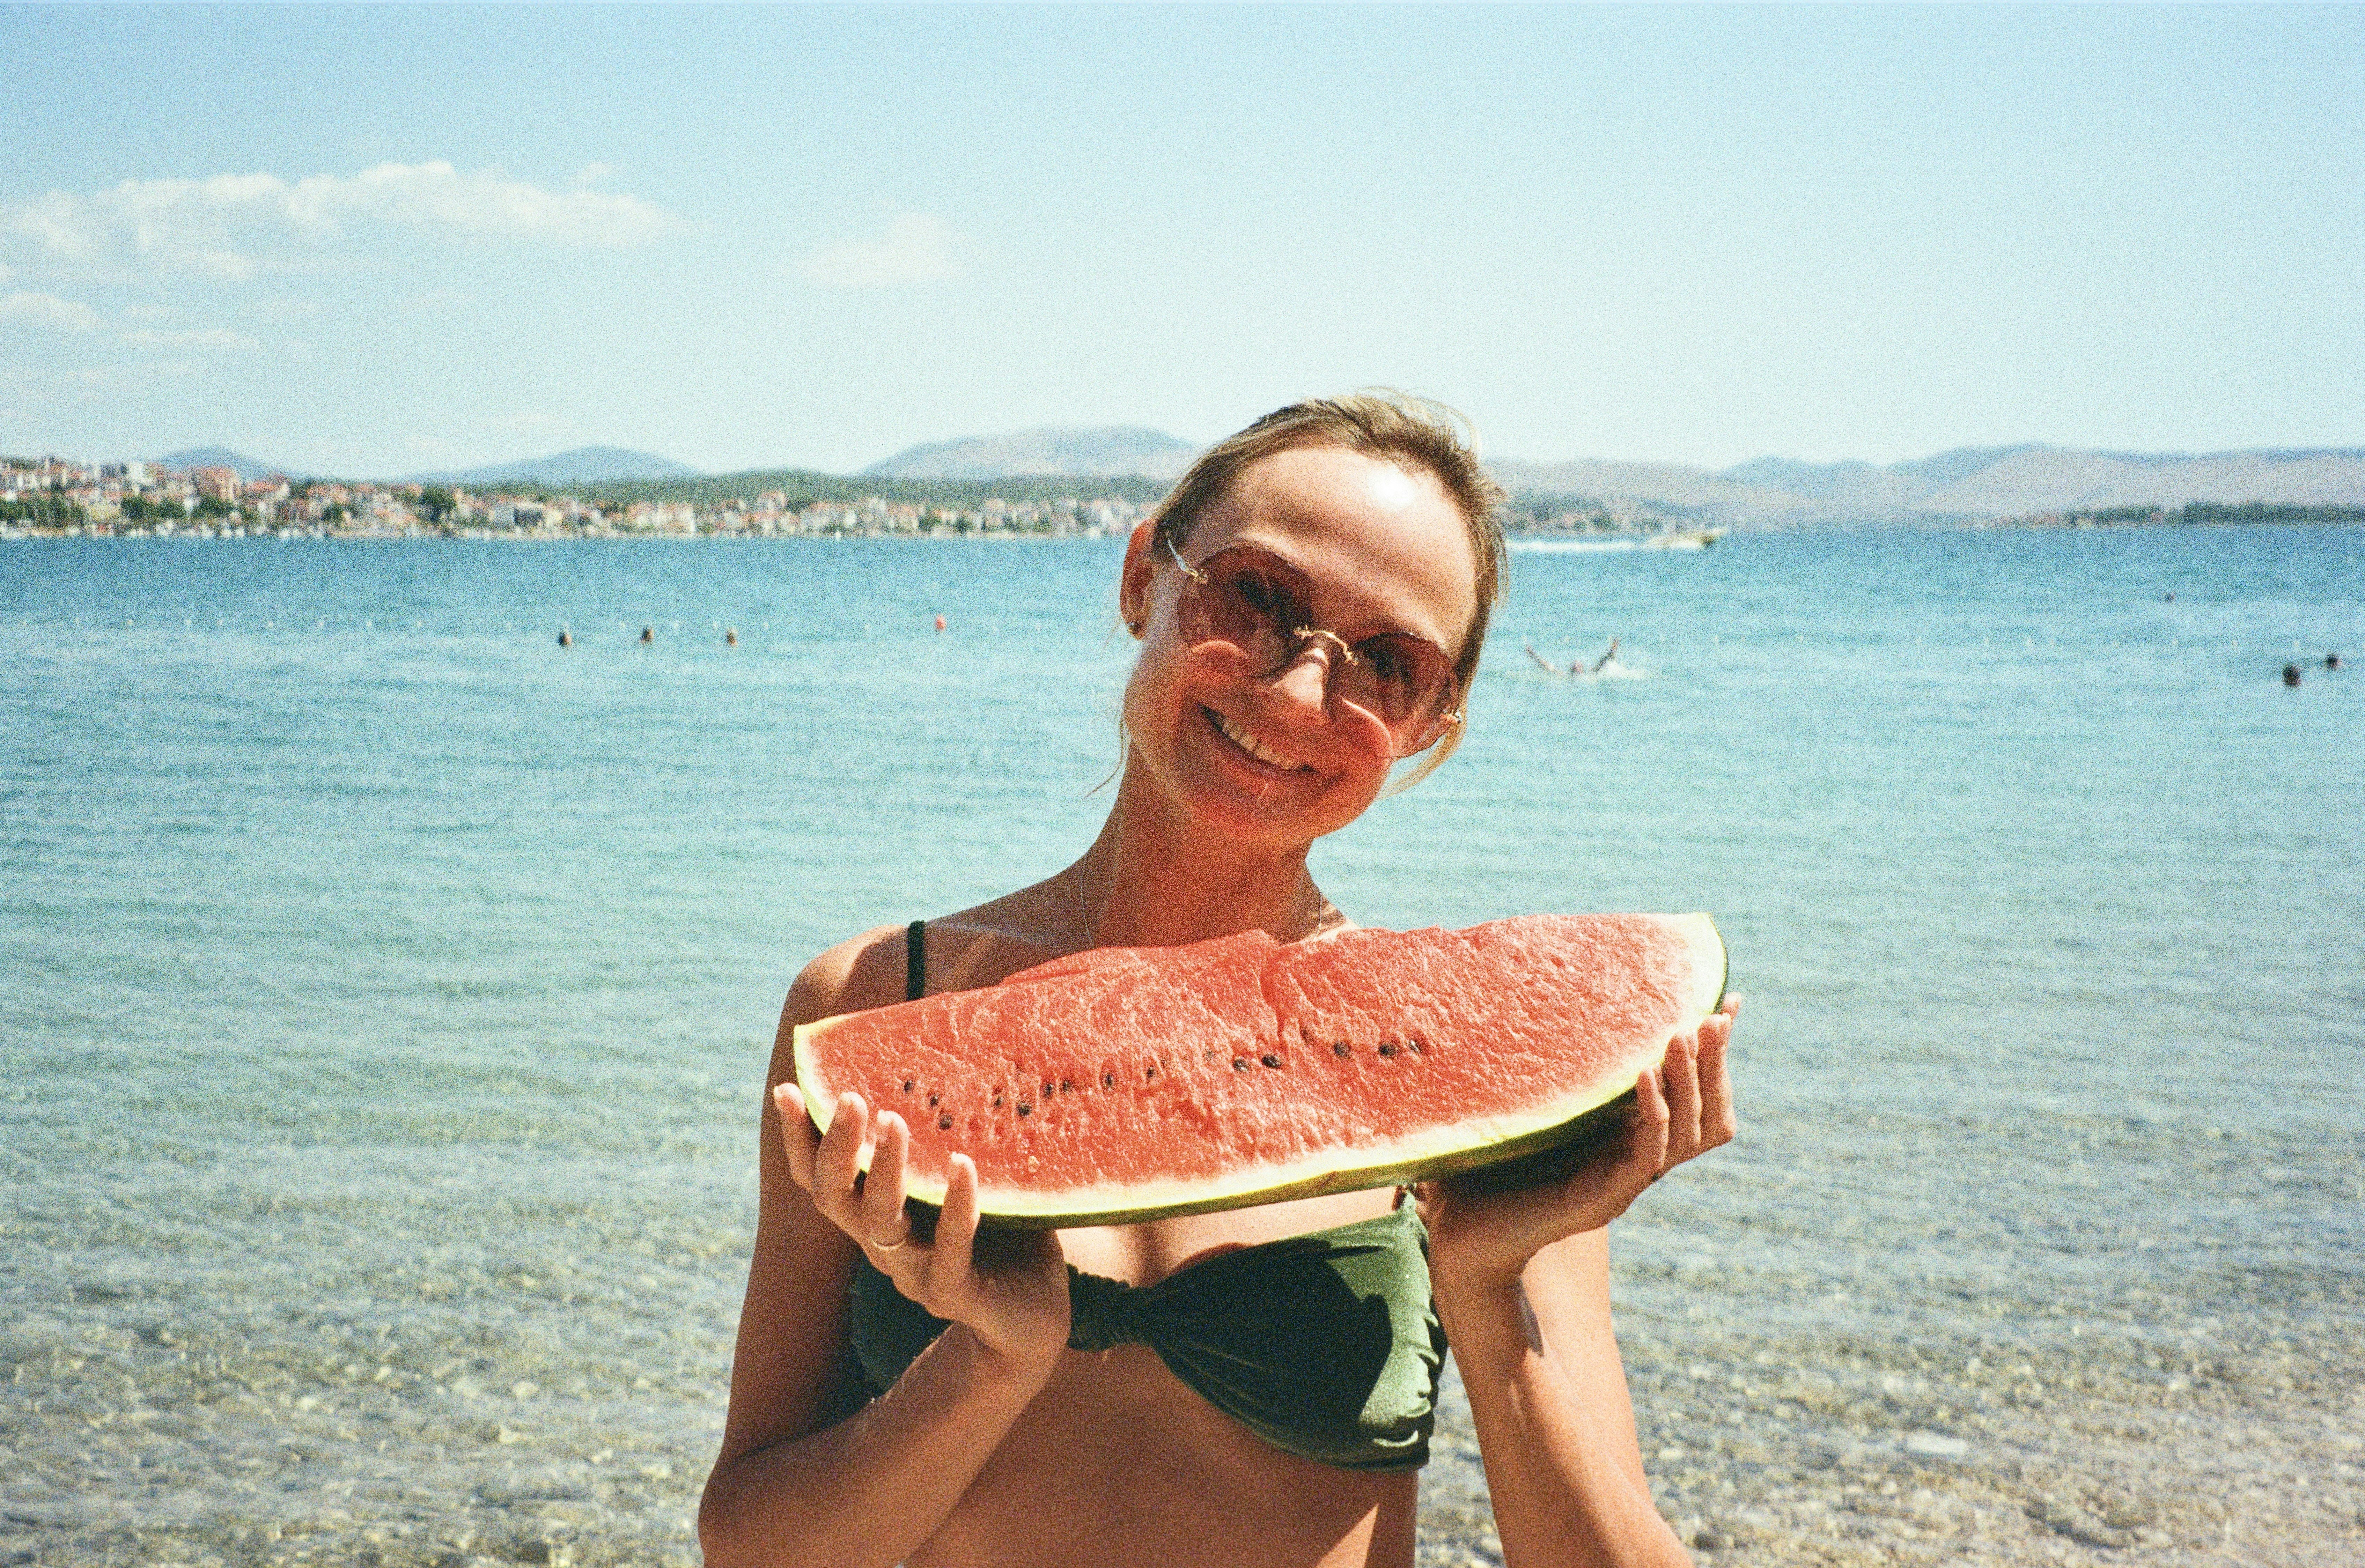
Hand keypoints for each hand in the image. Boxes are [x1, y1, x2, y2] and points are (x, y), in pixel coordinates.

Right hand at [778, 1085, 1071, 1378]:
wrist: (1034, 1312)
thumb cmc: (1000, 1231)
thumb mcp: (964, 1177)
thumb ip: (942, 1137)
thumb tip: (932, 1063)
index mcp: (874, 1216)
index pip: (819, 1178)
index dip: (798, 1139)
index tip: (787, 1087)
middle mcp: (883, 1245)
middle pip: (834, 1198)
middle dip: (836, 1147)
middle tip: (850, 1097)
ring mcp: (915, 1273)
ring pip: (880, 1222)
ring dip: (884, 1170)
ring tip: (895, 1120)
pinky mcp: (956, 1293)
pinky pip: (950, 1248)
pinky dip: (956, 1205)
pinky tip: (963, 1165)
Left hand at [1419, 998, 1738, 1294]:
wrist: (1466, 1230)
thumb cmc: (1496, 1166)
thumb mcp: (1543, 1107)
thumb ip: (1572, 1069)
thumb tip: (1576, 1005)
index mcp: (1632, 1141)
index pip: (1700, 1100)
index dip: (1716, 1057)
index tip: (1726, 1004)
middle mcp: (1640, 1164)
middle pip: (1709, 1119)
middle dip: (1714, 1066)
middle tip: (1711, 1019)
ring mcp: (1627, 1184)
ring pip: (1687, 1136)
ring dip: (1687, 1082)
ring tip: (1680, 1035)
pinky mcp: (1606, 1199)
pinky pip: (1646, 1154)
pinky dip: (1652, 1112)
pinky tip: (1641, 1072)